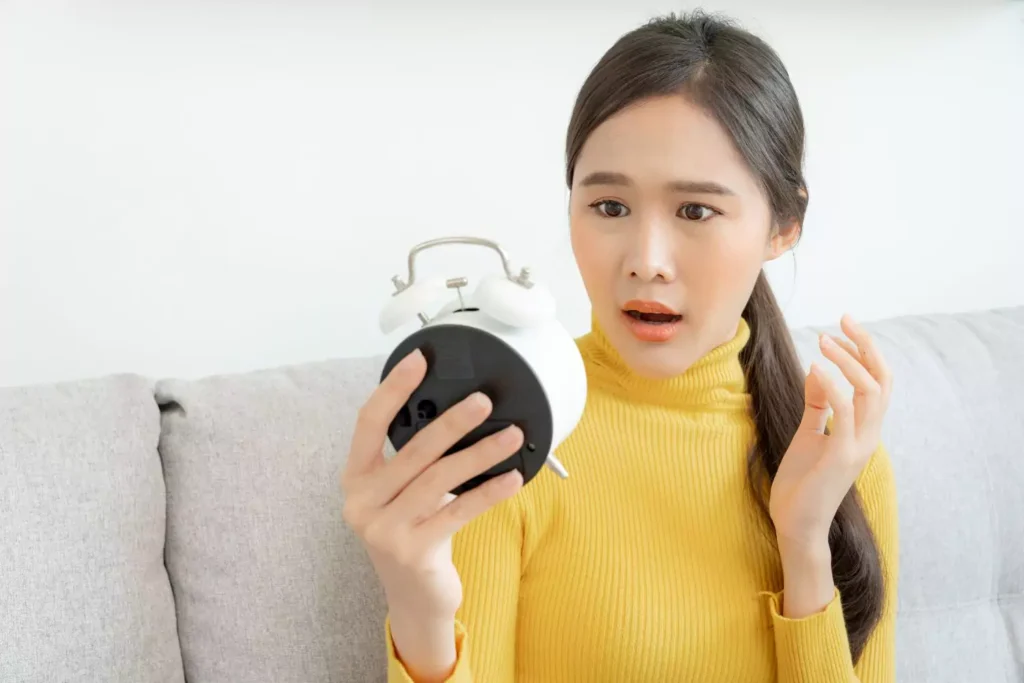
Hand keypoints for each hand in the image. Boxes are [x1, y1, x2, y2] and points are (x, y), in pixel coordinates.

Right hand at [340, 348, 524, 622]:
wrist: (414, 599)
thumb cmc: (414, 534)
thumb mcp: (402, 494)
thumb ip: (415, 460)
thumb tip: (458, 411)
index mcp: (356, 479)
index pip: (369, 422)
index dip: (394, 388)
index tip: (419, 359)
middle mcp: (362, 502)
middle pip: (413, 450)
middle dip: (452, 422)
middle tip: (484, 400)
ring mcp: (384, 530)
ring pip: (439, 479)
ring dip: (480, 454)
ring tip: (511, 437)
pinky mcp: (412, 552)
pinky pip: (458, 511)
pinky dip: (488, 492)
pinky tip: (512, 478)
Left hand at [769, 315, 892, 550]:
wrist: (795, 523)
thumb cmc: (801, 482)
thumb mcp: (808, 434)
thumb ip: (817, 405)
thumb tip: (817, 370)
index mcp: (863, 429)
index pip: (878, 381)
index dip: (865, 351)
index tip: (841, 326)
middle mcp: (868, 435)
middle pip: (883, 379)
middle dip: (866, 345)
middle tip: (844, 319)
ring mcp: (858, 446)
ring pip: (872, 392)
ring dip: (849, 361)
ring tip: (825, 340)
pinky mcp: (841, 456)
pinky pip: (846, 414)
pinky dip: (834, 387)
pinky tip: (816, 369)